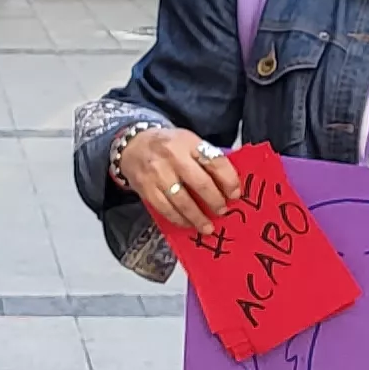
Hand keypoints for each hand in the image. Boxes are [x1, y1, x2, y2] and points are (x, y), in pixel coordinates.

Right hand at [114, 125, 243, 225]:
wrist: (133, 145)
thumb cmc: (168, 145)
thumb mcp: (188, 141)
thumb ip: (206, 158)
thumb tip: (228, 184)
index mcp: (189, 142)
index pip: (214, 161)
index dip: (228, 180)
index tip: (235, 194)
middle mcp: (173, 157)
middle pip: (200, 183)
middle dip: (215, 201)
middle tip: (223, 211)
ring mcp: (158, 174)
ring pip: (182, 201)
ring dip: (198, 217)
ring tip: (208, 227)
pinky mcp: (146, 189)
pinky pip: (166, 209)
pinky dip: (179, 220)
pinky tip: (188, 225)